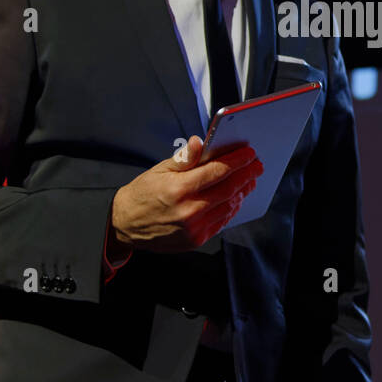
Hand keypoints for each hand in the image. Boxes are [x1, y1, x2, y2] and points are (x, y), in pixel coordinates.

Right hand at [110, 136, 261, 252]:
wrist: (125, 225)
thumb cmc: (142, 194)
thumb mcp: (159, 170)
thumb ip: (184, 158)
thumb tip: (199, 142)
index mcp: (179, 188)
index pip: (218, 171)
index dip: (237, 161)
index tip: (250, 153)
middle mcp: (188, 210)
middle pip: (229, 189)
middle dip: (247, 175)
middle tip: (257, 165)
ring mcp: (194, 228)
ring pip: (228, 207)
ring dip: (242, 192)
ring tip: (249, 180)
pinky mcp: (196, 240)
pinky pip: (221, 222)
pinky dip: (231, 208)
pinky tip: (235, 198)